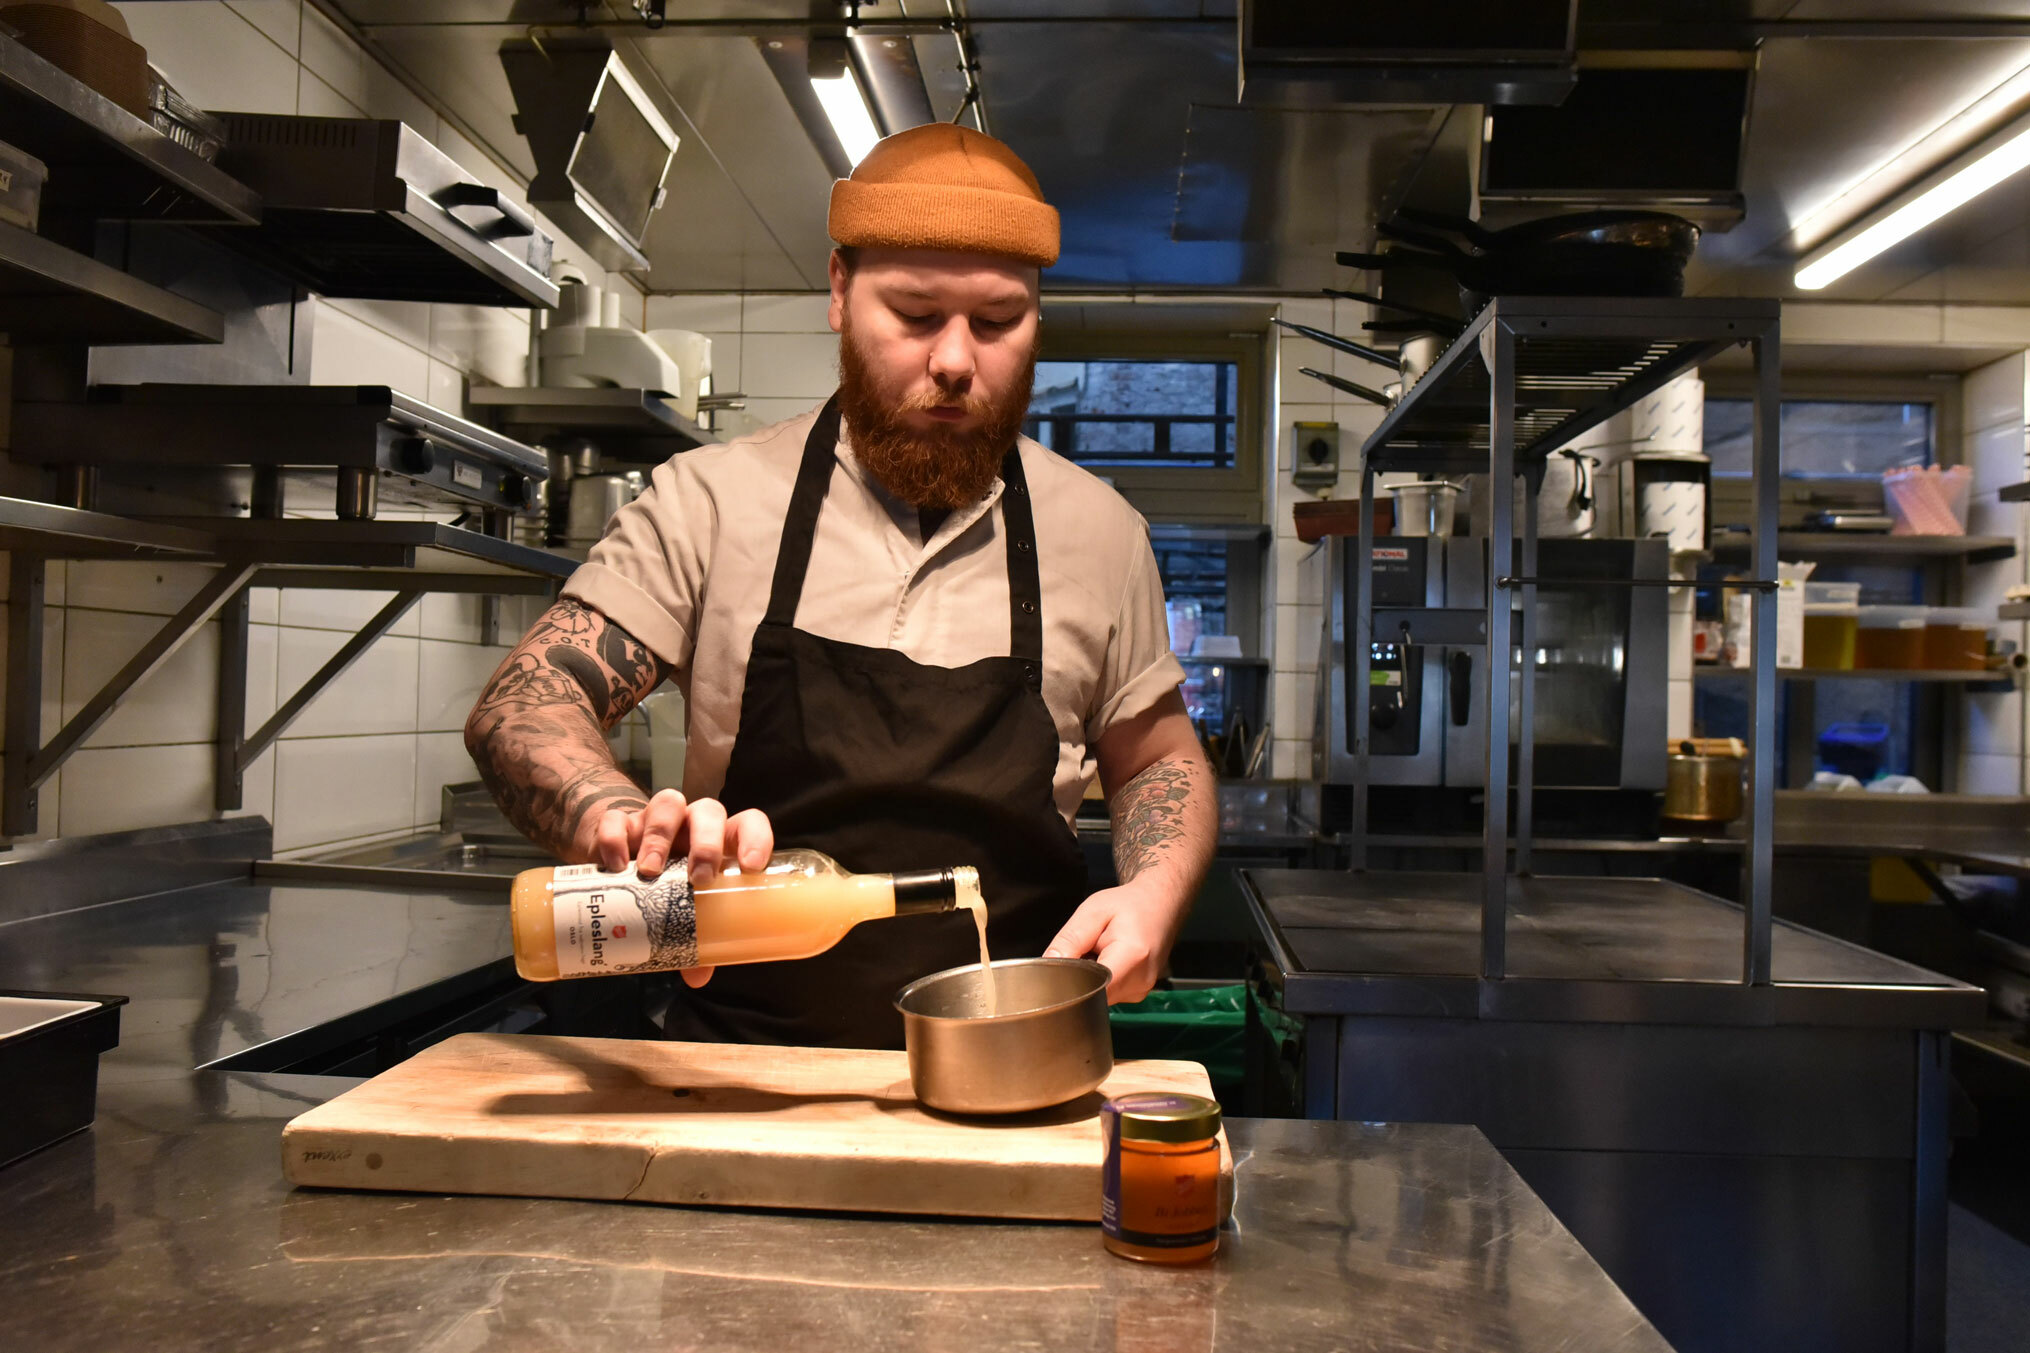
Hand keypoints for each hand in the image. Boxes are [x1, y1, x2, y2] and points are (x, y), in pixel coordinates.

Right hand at [590, 789, 773, 989]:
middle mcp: (692, 823)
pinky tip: (615, 865)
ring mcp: (657, 818)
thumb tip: (698, 977)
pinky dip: (614, 838)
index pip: (748, 823)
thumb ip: (696, 936)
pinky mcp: (620, 823)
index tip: (751, 866)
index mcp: (720, 841)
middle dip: (707, 842)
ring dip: (661, 836)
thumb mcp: (683, 907)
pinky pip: (616, 818)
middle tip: (699, 877)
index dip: (756, 838)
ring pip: (668, 804)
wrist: (618, 857)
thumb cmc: (667, 884)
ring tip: (651, 871)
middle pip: (709, 811)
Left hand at [1044, 881, 1183, 1003]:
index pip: (1091, 989)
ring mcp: (1141, 989)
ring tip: (1095, 953)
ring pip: (1100, 997)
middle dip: (1078, 979)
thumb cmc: (1130, 904)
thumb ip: (1069, 940)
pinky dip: (1100, 980)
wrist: (1160, 904)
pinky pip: (1109, 993)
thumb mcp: (1092, 912)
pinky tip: (1104, 960)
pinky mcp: (1138, 992)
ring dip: (1089, 980)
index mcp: (1132, 957)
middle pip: (1094, 996)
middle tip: (1079, 952)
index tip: (1058, 972)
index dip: (1069, 985)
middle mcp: (1141, 980)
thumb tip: (1047, 965)